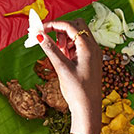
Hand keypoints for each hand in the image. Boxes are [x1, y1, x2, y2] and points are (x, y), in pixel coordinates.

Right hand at [38, 19, 102, 133]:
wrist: (88, 108)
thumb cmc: (78, 91)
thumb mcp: (62, 68)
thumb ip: (50, 49)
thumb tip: (39, 35)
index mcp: (88, 47)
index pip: (70, 26)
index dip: (53, 25)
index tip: (40, 29)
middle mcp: (93, 47)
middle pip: (77, 25)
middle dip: (61, 29)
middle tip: (51, 41)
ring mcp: (93, 53)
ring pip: (78, 35)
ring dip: (65, 38)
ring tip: (58, 53)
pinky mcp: (90, 60)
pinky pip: (80, 45)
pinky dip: (69, 47)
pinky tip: (64, 58)